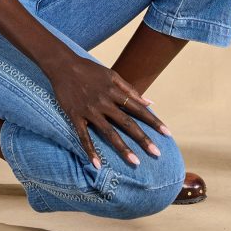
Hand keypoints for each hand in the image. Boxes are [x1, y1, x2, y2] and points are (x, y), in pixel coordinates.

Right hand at [47, 55, 171, 167]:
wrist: (63, 65)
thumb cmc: (89, 69)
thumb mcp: (111, 74)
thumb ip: (130, 89)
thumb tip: (150, 102)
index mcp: (114, 91)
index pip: (138, 108)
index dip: (153, 121)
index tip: (167, 134)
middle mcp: (104, 102)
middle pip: (127, 123)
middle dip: (143, 138)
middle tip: (157, 153)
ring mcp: (90, 110)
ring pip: (109, 132)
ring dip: (123, 148)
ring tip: (135, 162)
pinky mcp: (75, 116)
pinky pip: (84, 136)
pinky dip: (90, 151)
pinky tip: (97, 165)